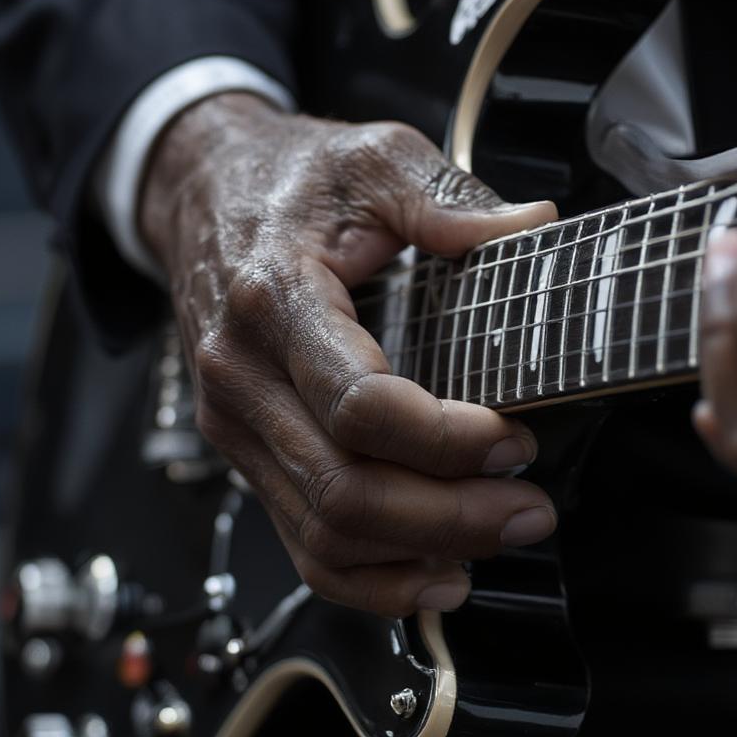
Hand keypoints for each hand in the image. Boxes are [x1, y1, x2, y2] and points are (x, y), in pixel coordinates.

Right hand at [140, 93, 558, 614]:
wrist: (201, 190)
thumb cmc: (291, 179)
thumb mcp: (372, 158)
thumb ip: (448, 197)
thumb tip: (535, 227)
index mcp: (275, 300)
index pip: (359, 406)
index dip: (445, 439)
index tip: (514, 438)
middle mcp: (243, 378)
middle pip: (345, 490)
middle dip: (451, 515)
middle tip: (529, 508)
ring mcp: (237, 426)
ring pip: (325, 532)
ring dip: (420, 553)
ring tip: (500, 536)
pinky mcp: (248, 451)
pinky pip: (301, 541)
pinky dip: (370, 577)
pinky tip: (434, 574)